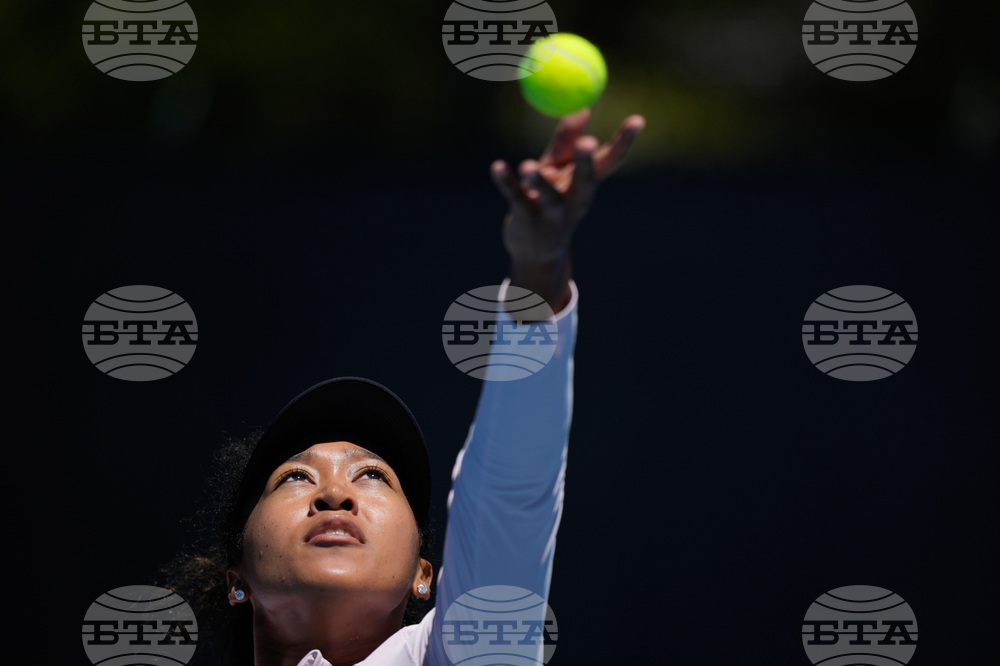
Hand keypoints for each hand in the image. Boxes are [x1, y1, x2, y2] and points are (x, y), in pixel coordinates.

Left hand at [491, 109, 644, 309]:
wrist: (534, 250)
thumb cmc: (549, 201)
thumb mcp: (558, 170)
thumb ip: (566, 141)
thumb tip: (581, 107)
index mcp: (586, 185)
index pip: (610, 161)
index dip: (624, 142)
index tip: (637, 120)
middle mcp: (575, 201)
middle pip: (585, 181)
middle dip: (586, 163)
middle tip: (587, 142)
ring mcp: (552, 214)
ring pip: (549, 196)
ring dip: (539, 181)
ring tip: (528, 166)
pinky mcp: (527, 220)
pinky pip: (515, 198)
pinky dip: (505, 182)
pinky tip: (497, 167)